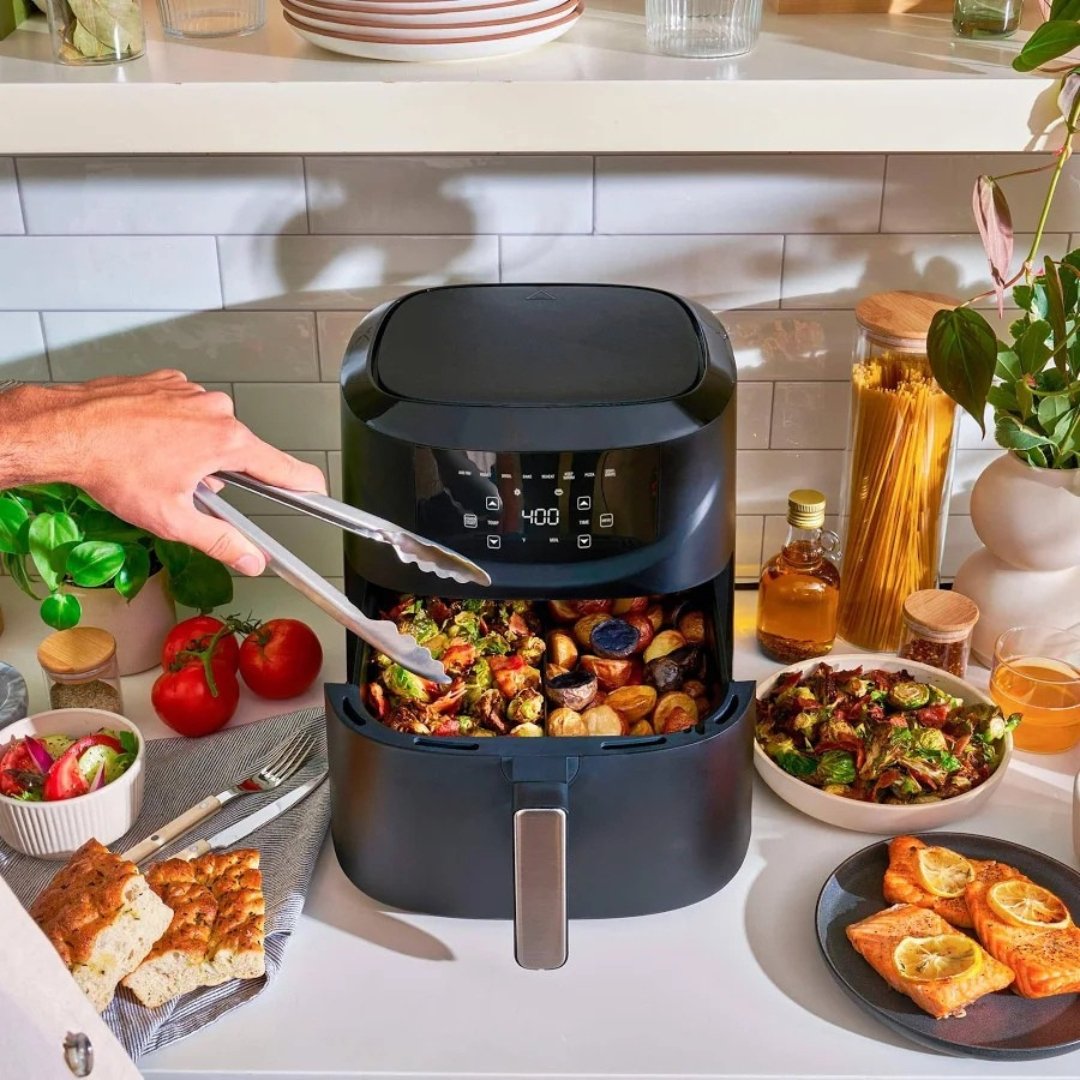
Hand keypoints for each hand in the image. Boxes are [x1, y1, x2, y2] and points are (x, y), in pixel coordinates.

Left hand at [2, 371, 326, 574]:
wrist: (67, 430)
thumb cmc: (113, 467)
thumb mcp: (172, 519)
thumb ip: (221, 541)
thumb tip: (250, 558)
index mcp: (226, 442)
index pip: (284, 467)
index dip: (305, 484)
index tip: (317, 491)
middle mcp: (215, 410)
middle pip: (239, 451)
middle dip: (221, 474)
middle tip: (188, 490)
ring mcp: (191, 392)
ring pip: (210, 430)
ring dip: (195, 451)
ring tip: (158, 466)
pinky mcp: (168, 382)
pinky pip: (185, 410)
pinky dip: (174, 428)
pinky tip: (148, 443)